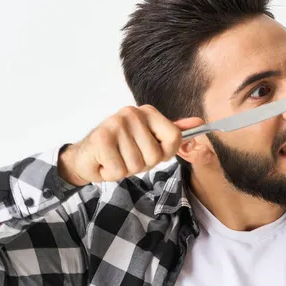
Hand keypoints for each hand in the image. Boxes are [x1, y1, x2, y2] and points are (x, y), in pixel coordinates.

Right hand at [59, 105, 204, 184]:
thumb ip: (174, 132)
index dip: (164, 153)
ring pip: (137, 164)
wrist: (85, 157)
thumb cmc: (121, 150)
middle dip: (142, 164)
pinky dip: (112, 173)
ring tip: (115, 159)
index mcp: (148, 112)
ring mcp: (116, 124)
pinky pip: (120, 170)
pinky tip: (104, 162)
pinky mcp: (101, 139)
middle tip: (126, 156)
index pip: (175, 138)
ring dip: (126, 169)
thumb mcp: (150, 140)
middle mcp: (133, 113)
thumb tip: (200, 123)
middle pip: (155, 156)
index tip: (149, 151)